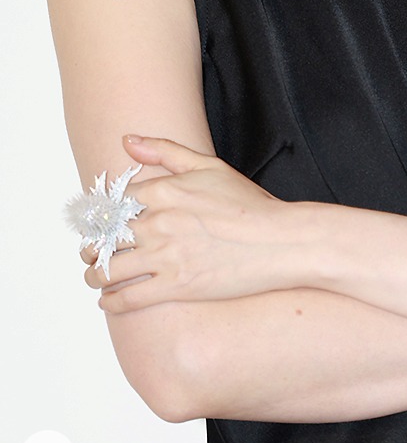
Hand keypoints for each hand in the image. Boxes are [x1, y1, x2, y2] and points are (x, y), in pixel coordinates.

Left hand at [83, 135, 305, 312]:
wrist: (280, 241)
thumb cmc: (249, 203)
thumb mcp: (209, 166)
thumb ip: (165, 150)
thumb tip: (128, 141)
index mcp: (164, 190)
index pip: (112, 202)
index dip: (102, 214)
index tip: (100, 222)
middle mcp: (158, 222)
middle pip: (102, 236)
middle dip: (91, 246)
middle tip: (91, 251)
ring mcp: (166, 256)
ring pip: (107, 269)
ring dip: (94, 274)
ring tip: (95, 276)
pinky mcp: (176, 287)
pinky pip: (126, 298)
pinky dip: (110, 301)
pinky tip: (110, 300)